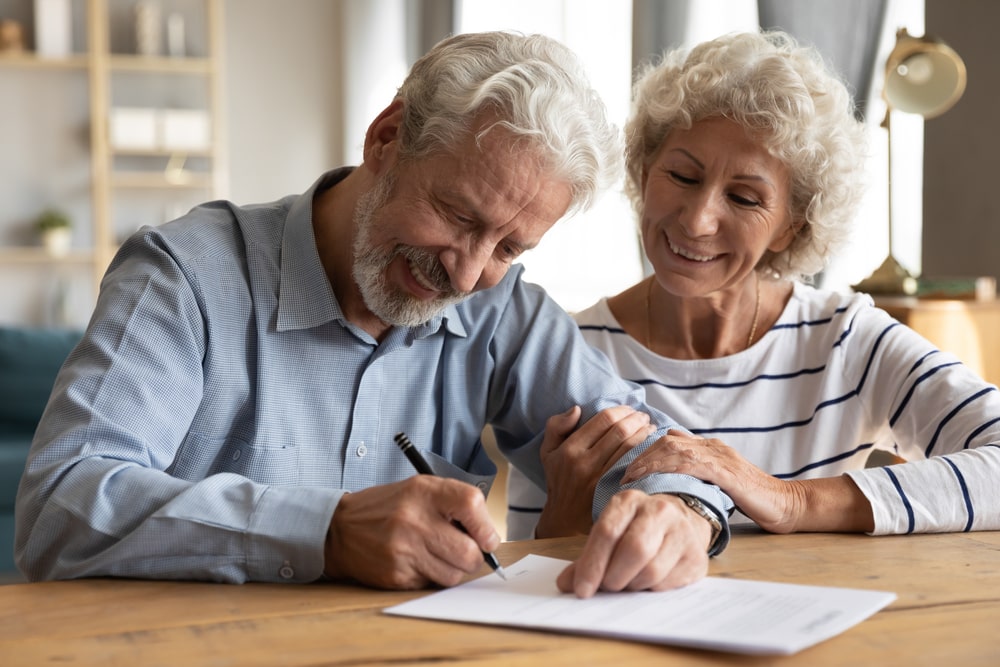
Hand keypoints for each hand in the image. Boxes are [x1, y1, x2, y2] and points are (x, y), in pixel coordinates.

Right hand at [323, 476, 500, 588]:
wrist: (340, 529)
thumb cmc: (388, 507)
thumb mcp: (420, 489)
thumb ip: (454, 503)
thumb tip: (488, 536)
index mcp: (424, 492)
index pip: (471, 504)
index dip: (486, 527)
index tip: (486, 537)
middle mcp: (414, 520)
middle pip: (468, 552)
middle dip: (473, 557)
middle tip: (464, 551)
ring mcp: (404, 550)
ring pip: (453, 575)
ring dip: (453, 570)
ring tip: (437, 556)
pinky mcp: (396, 575)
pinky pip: (431, 585)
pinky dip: (431, 577)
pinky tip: (417, 562)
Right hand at [536, 405, 655, 537]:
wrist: (564, 520)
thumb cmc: (559, 481)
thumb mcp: (548, 452)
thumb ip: (556, 426)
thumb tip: (577, 409)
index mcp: (570, 449)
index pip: (603, 420)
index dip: (620, 410)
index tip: (629, 409)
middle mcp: (584, 463)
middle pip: (619, 431)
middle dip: (636, 419)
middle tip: (643, 416)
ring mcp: (600, 479)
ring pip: (629, 448)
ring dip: (644, 433)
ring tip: (649, 428)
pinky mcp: (612, 491)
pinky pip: (633, 466)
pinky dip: (644, 453)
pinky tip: (649, 447)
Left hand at [556, 490, 711, 597]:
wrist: (679, 523)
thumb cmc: (635, 531)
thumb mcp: (609, 535)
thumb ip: (586, 558)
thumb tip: (565, 584)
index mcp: (628, 501)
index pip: (607, 532)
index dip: (592, 565)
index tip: (581, 590)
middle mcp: (658, 510)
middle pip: (634, 550)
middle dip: (614, 577)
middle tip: (608, 587)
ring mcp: (682, 531)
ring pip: (652, 570)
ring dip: (633, 586)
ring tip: (628, 582)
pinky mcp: (697, 556)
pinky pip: (669, 583)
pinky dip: (652, 590)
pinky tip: (648, 583)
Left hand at [621, 429, 799, 532]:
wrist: (787, 504)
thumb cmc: (753, 498)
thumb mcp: (720, 483)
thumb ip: (699, 476)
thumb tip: (668, 480)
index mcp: (710, 448)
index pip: (669, 440)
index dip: (645, 450)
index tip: (627, 467)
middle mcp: (712, 447)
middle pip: (667, 441)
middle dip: (641, 455)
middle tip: (623, 473)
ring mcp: (720, 457)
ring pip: (675, 449)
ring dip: (649, 461)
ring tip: (631, 477)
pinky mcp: (727, 472)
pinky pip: (693, 464)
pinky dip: (670, 469)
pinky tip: (656, 478)